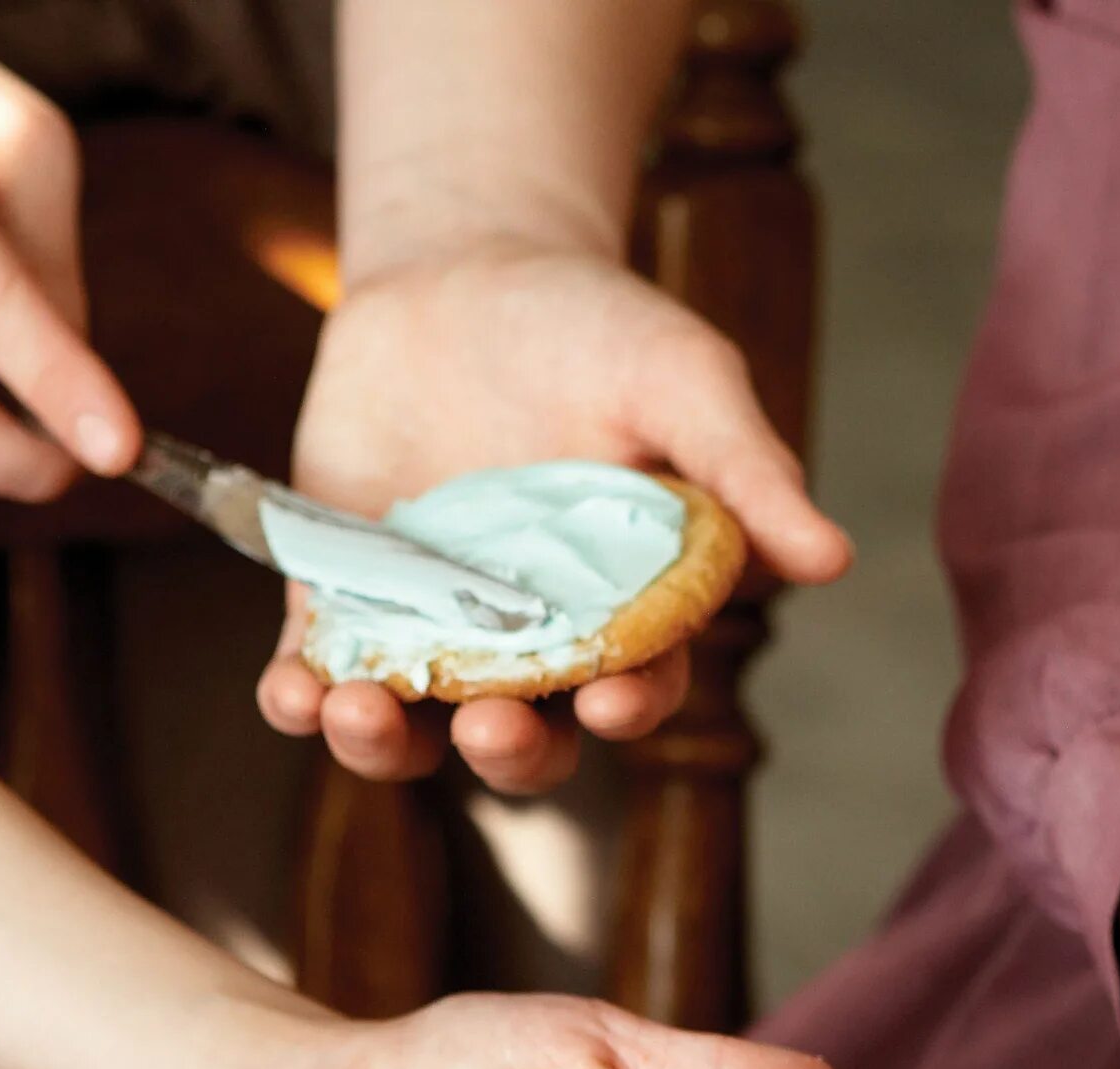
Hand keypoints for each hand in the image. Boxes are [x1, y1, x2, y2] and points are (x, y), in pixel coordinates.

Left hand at [257, 245, 853, 794]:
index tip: (607, 701)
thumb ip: (747, 469)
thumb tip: (833, 558)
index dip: (628, 705)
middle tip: (487, 727)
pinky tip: (286, 693)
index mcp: (629, 610)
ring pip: (414, 723)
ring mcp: (433, 624)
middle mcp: (532, 640)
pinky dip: (297, 693)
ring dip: (382, 742)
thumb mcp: (683, 379)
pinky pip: (317, 664)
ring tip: (353, 715)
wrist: (466, 269)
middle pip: (526, 734)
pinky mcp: (342, 593)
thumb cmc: (599, 326)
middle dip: (506, 749)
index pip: (637, 684)